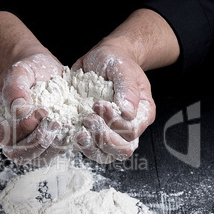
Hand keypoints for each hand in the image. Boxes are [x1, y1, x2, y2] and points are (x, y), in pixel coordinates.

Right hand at [0, 52, 64, 165]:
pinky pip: (52, 155)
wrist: (44, 71)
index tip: (41, 111)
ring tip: (65, 126)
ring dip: (52, 147)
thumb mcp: (19, 71)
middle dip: (38, 141)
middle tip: (55, 122)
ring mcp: (27, 142)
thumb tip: (18, 108)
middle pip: (19, 154)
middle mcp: (9, 136)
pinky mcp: (45, 144)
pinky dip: (63, 147)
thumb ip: (15, 88)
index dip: (22, 127)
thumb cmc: (29, 70)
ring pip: (36, 159)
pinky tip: (71, 131)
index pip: (5, 135)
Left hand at [72, 43, 155, 163]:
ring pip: (106, 154)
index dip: (114, 122)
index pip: (132, 130)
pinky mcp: (95, 133)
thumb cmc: (115, 61)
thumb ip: (127, 88)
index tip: (98, 104)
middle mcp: (129, 127)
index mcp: (142, 112)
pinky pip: (91, 149)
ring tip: (79, 132)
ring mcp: (112, 133)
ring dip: (91, 147)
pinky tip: (72, 133)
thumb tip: (128, 111)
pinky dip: (80, 145)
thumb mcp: (122, 68)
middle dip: (103, 137)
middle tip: (88, 118)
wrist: (101, 59)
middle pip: (122, 148)